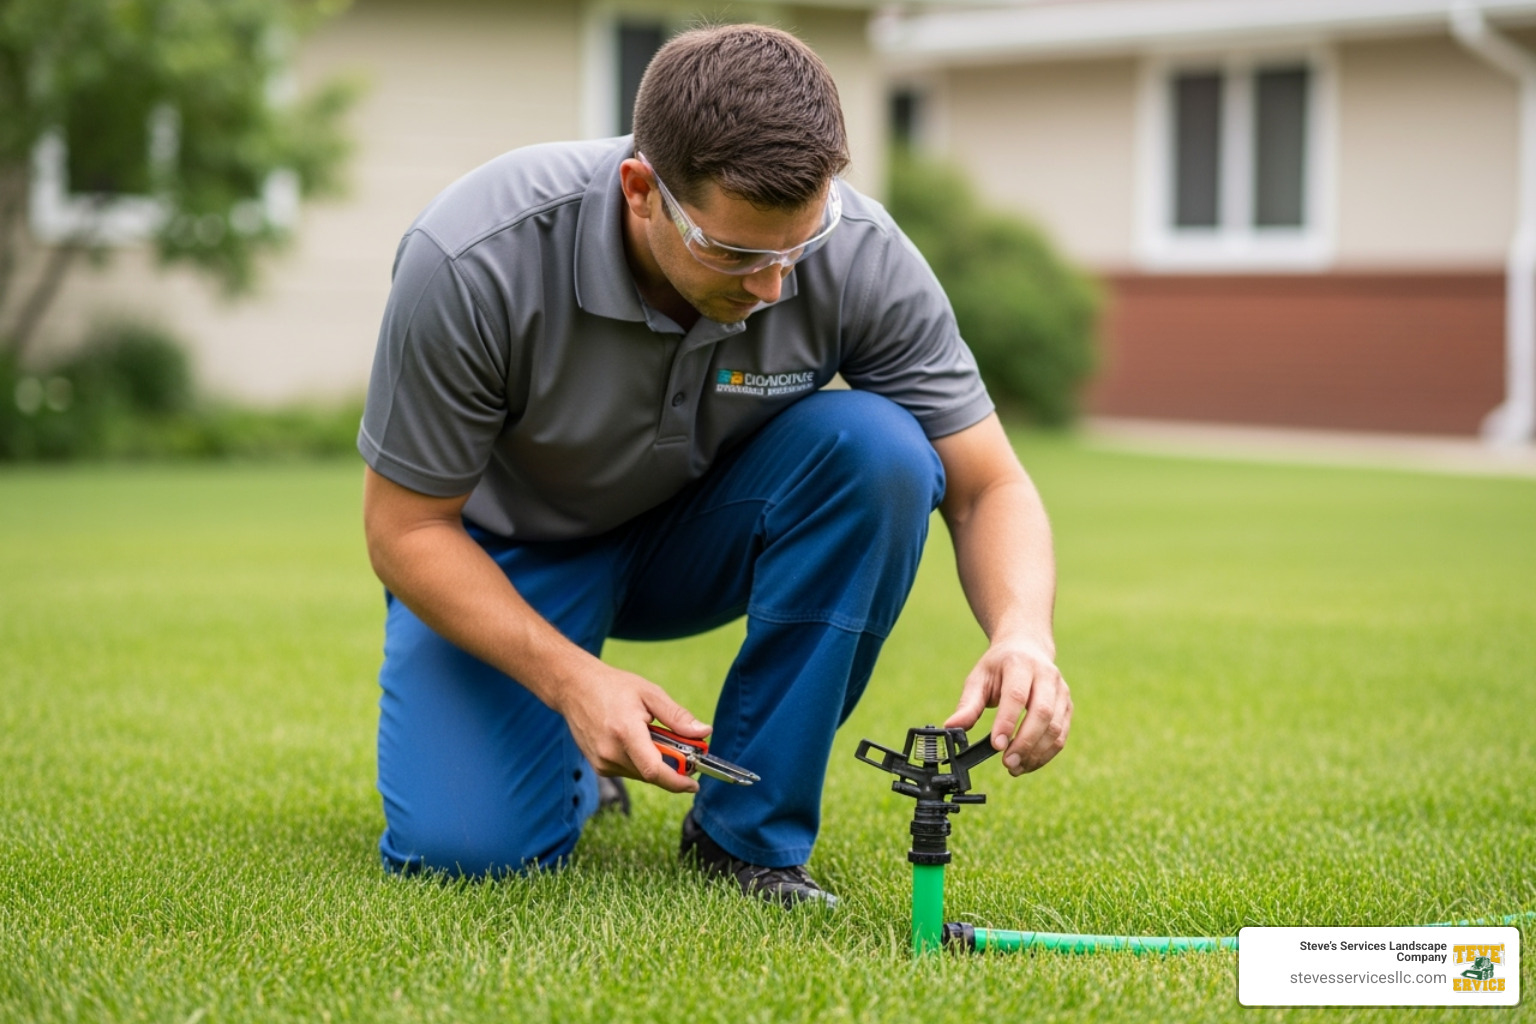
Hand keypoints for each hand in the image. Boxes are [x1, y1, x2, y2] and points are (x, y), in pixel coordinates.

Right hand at [555, 663, 711, 793]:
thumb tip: (704, 732)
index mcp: (625, 731)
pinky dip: (640, 761)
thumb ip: (677, 717)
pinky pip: (629, 771)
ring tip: (653, 735)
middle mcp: (610, 752)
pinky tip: (635, 739)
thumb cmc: (613, 687)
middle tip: (684, 750)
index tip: (694, 785)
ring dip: (655, 763)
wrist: (574, 688)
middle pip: (651, 774)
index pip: (653, 770)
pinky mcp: (598, 766)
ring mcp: (601, 761)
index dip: (677, 782)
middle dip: (672, 767)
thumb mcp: (650, 693)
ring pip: (641, 774)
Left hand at [943, 635, 1070, 775]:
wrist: (1027, 648)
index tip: (996, 745)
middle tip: (1007, 763)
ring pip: (1056, 728)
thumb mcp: (979, 679)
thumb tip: (951, 727)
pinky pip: (1061, 735)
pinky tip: (1028, 763)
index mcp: (1020, 664)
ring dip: (1036, 753)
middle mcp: (1046, 675)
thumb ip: (968, 704)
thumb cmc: (999, 667)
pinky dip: (1045, 754)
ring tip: (1015, 767)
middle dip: (1025, 743)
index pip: (1016, 695)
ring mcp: (1061, 691)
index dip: (1007, 722)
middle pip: (1042, 713)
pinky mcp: (1068, 706)